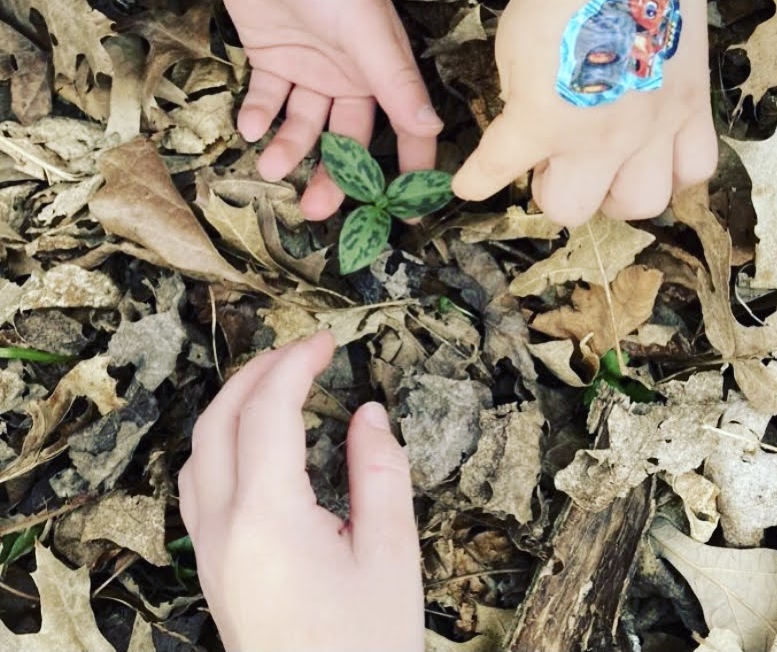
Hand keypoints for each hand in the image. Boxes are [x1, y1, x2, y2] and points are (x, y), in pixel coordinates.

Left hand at [177, 332, 423, 651]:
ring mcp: (209, 549)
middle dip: (258, 371)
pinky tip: (255, 442)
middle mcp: (223, 528)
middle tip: (303, 352)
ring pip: (199, 450)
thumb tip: (367, 413)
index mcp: (268, 518)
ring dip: (234, 403)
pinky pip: (199, 483)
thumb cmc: (365, 645)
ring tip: (279, 383)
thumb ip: (379, 472)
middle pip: (219, 420)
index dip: (295, 364)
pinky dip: (222, 441)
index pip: (269, 412)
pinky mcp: (212, 566)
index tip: (326, 341)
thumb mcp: (391, 556)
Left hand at [219, 0, 442, 220]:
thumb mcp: (368, 33)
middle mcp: (350, 77)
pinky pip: (268, 100)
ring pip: (304, 125)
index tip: (406, 212)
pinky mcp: (272, 60)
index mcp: (383, 71)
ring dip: (288, 148)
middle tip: (316, 209)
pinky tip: (249, 125)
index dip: (408, 167)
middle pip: (346, 139)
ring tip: (269, 163)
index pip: (404, 127)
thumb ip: (397, 85)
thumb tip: (431, 130)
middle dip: (333, 174)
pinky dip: (258, 115)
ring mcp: (310, 70)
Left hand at [451, 0, 716, 226]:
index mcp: (542, 122)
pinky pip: (694, 169)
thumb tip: (529, 122)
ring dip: (613, 192)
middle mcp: (598, 140)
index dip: (474, 184)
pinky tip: (655, 149)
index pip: (492, 175)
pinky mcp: (693, 111)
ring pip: (638, 204)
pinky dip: (672, 169)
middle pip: (571, 210)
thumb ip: (516, 97)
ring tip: (606, 164)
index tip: (469, 185)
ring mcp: (652, 130)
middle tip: (552, 160)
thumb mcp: (512, 46)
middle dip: (553, 190)